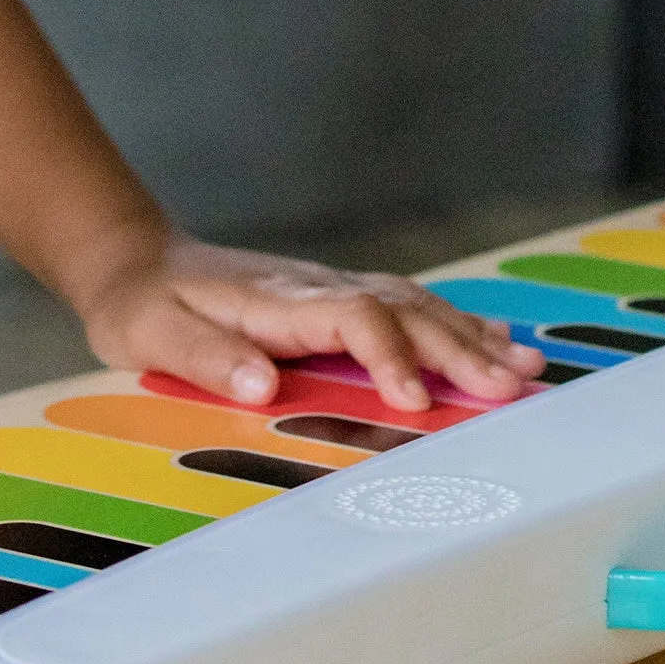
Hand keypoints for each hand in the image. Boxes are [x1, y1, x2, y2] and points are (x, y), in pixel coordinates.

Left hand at [73, 236, 544, 414]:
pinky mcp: (336, 300)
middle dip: (460, 349)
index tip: (417, 401)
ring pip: (416, 306)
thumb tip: (261, 384)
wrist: (136, 262)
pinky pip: (407, 308)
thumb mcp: (154, 335)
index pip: (353, 317)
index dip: (390, 356)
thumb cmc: (143, 307)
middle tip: (514, 387)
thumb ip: (207, 359)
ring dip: (471, 338)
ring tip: (527, 369)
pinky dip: (455, 326)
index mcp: (279, 299)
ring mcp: (332, 290)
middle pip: (403, 310)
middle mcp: (317, 288)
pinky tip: (495, 341)